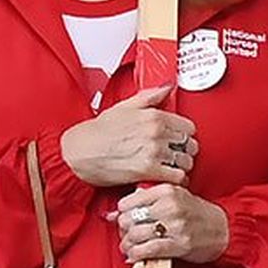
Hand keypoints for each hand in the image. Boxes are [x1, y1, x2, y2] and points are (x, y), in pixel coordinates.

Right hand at [60, 85, 196, 189]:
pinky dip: (175, 180)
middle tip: (175, 155)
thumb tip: (167, 88)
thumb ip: (149, 96)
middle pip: (190, 145)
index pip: (189, 127)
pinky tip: (167, 179)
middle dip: (185, 151)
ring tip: (171, 168)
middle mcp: (156, 133)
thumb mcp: (123, 107)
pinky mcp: (147, 171)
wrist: (78, 153)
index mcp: (153, 116)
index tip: (178, 140)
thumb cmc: (97, 132)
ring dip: (181, 166)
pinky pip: (176, 177)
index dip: (184, 135)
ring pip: (186, 162)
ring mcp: (153, 152)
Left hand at [115, 184, 228, 267]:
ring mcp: (176, 226)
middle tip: (124, 235)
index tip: (123, 219)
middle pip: (130, 219)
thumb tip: (114, 213)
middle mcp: (170, 206)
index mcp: (167, 190)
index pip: (129, 202)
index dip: (122, 213)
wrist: (223, 229)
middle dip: (122, 230)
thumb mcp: (173, 198)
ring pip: (137, 235)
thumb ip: (147, 201)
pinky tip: (133, 256)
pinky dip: (136, 255)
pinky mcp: (180, 244)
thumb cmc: (195, 213)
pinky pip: (149, 250)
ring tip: (127, 247)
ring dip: (127, 244)